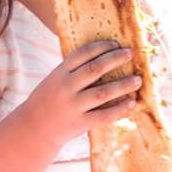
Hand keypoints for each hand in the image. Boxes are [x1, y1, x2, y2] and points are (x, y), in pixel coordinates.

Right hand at [18, 39, 143, 149]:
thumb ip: (74, 70)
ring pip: (102, 93)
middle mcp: (65, 87)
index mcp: (59, 72)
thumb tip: (105, 56)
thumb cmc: (49, 99)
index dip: (101, 47)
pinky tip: (132, 103)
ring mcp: (72, 106)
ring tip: (137, 79)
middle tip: (131, 54)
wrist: (34, 127)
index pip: (82, 54)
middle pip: (95, 69)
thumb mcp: (55, 79)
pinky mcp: (79, 124)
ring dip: (122, 85)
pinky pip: (103, 116)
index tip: (116, 43)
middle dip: (115, 59)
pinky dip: (119, 109)